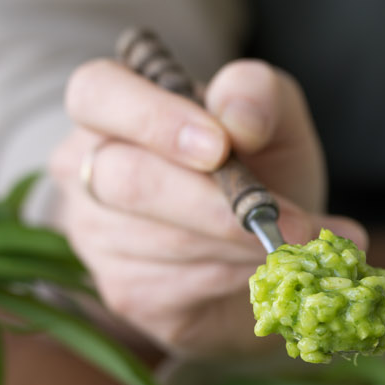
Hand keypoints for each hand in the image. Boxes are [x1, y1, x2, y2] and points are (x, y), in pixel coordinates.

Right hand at [50, 57, 365, 350]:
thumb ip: (259, 95)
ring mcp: (97, 236)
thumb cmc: (259, 167)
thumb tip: (239, 119)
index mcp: (112, 104)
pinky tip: (267, 270)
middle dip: (214, 203)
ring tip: (296, 243)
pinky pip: (178, 287)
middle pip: (128, 180)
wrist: (266, 247)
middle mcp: (88, 168)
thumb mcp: (274, 119)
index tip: (220, 146)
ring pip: (162, 240)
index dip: (153, 119)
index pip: (96, 93)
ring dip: (240, 244)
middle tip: (287, 218)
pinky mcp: (126, 291)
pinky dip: (236, 277)